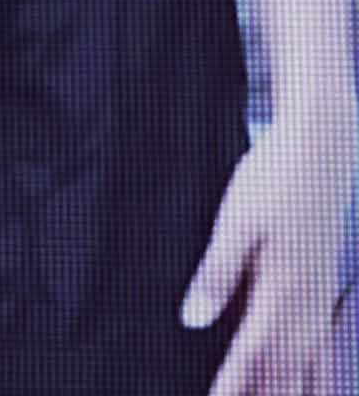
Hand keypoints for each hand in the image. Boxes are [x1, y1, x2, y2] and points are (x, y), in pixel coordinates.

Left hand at [180, 109, 358, 394]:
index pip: (250, 359)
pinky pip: (324, 347)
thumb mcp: (236, 221)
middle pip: (283, 374)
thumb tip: (193, 320)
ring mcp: (320, 299)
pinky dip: (315, 373)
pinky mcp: (325, 287)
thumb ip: (216, 273)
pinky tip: (307, 380)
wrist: (320, 146)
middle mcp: (306, 305)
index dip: (230, 390)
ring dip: (290, 390)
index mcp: (279, 292)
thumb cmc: (274, 178)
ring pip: (309, 367)